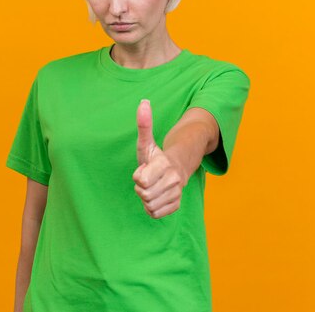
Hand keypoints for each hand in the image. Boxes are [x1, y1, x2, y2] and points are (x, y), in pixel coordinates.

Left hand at [133, 99, 187, 218]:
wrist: (176, 169)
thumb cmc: (156, 156)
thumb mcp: (147, 142)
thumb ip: (144, 124)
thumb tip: (143, 101)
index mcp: (165, 165)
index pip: (140, 180)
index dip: (138, 176)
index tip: (144, 169)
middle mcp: (174, 180)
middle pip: (144, 194)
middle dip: (141, 188)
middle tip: (147, 179)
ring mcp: (176, 194)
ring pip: (149, 205)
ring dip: (146, 198)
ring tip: (152, 187)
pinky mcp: (176, 206)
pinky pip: (155, 214)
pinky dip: (152, 208)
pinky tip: (156, 196)